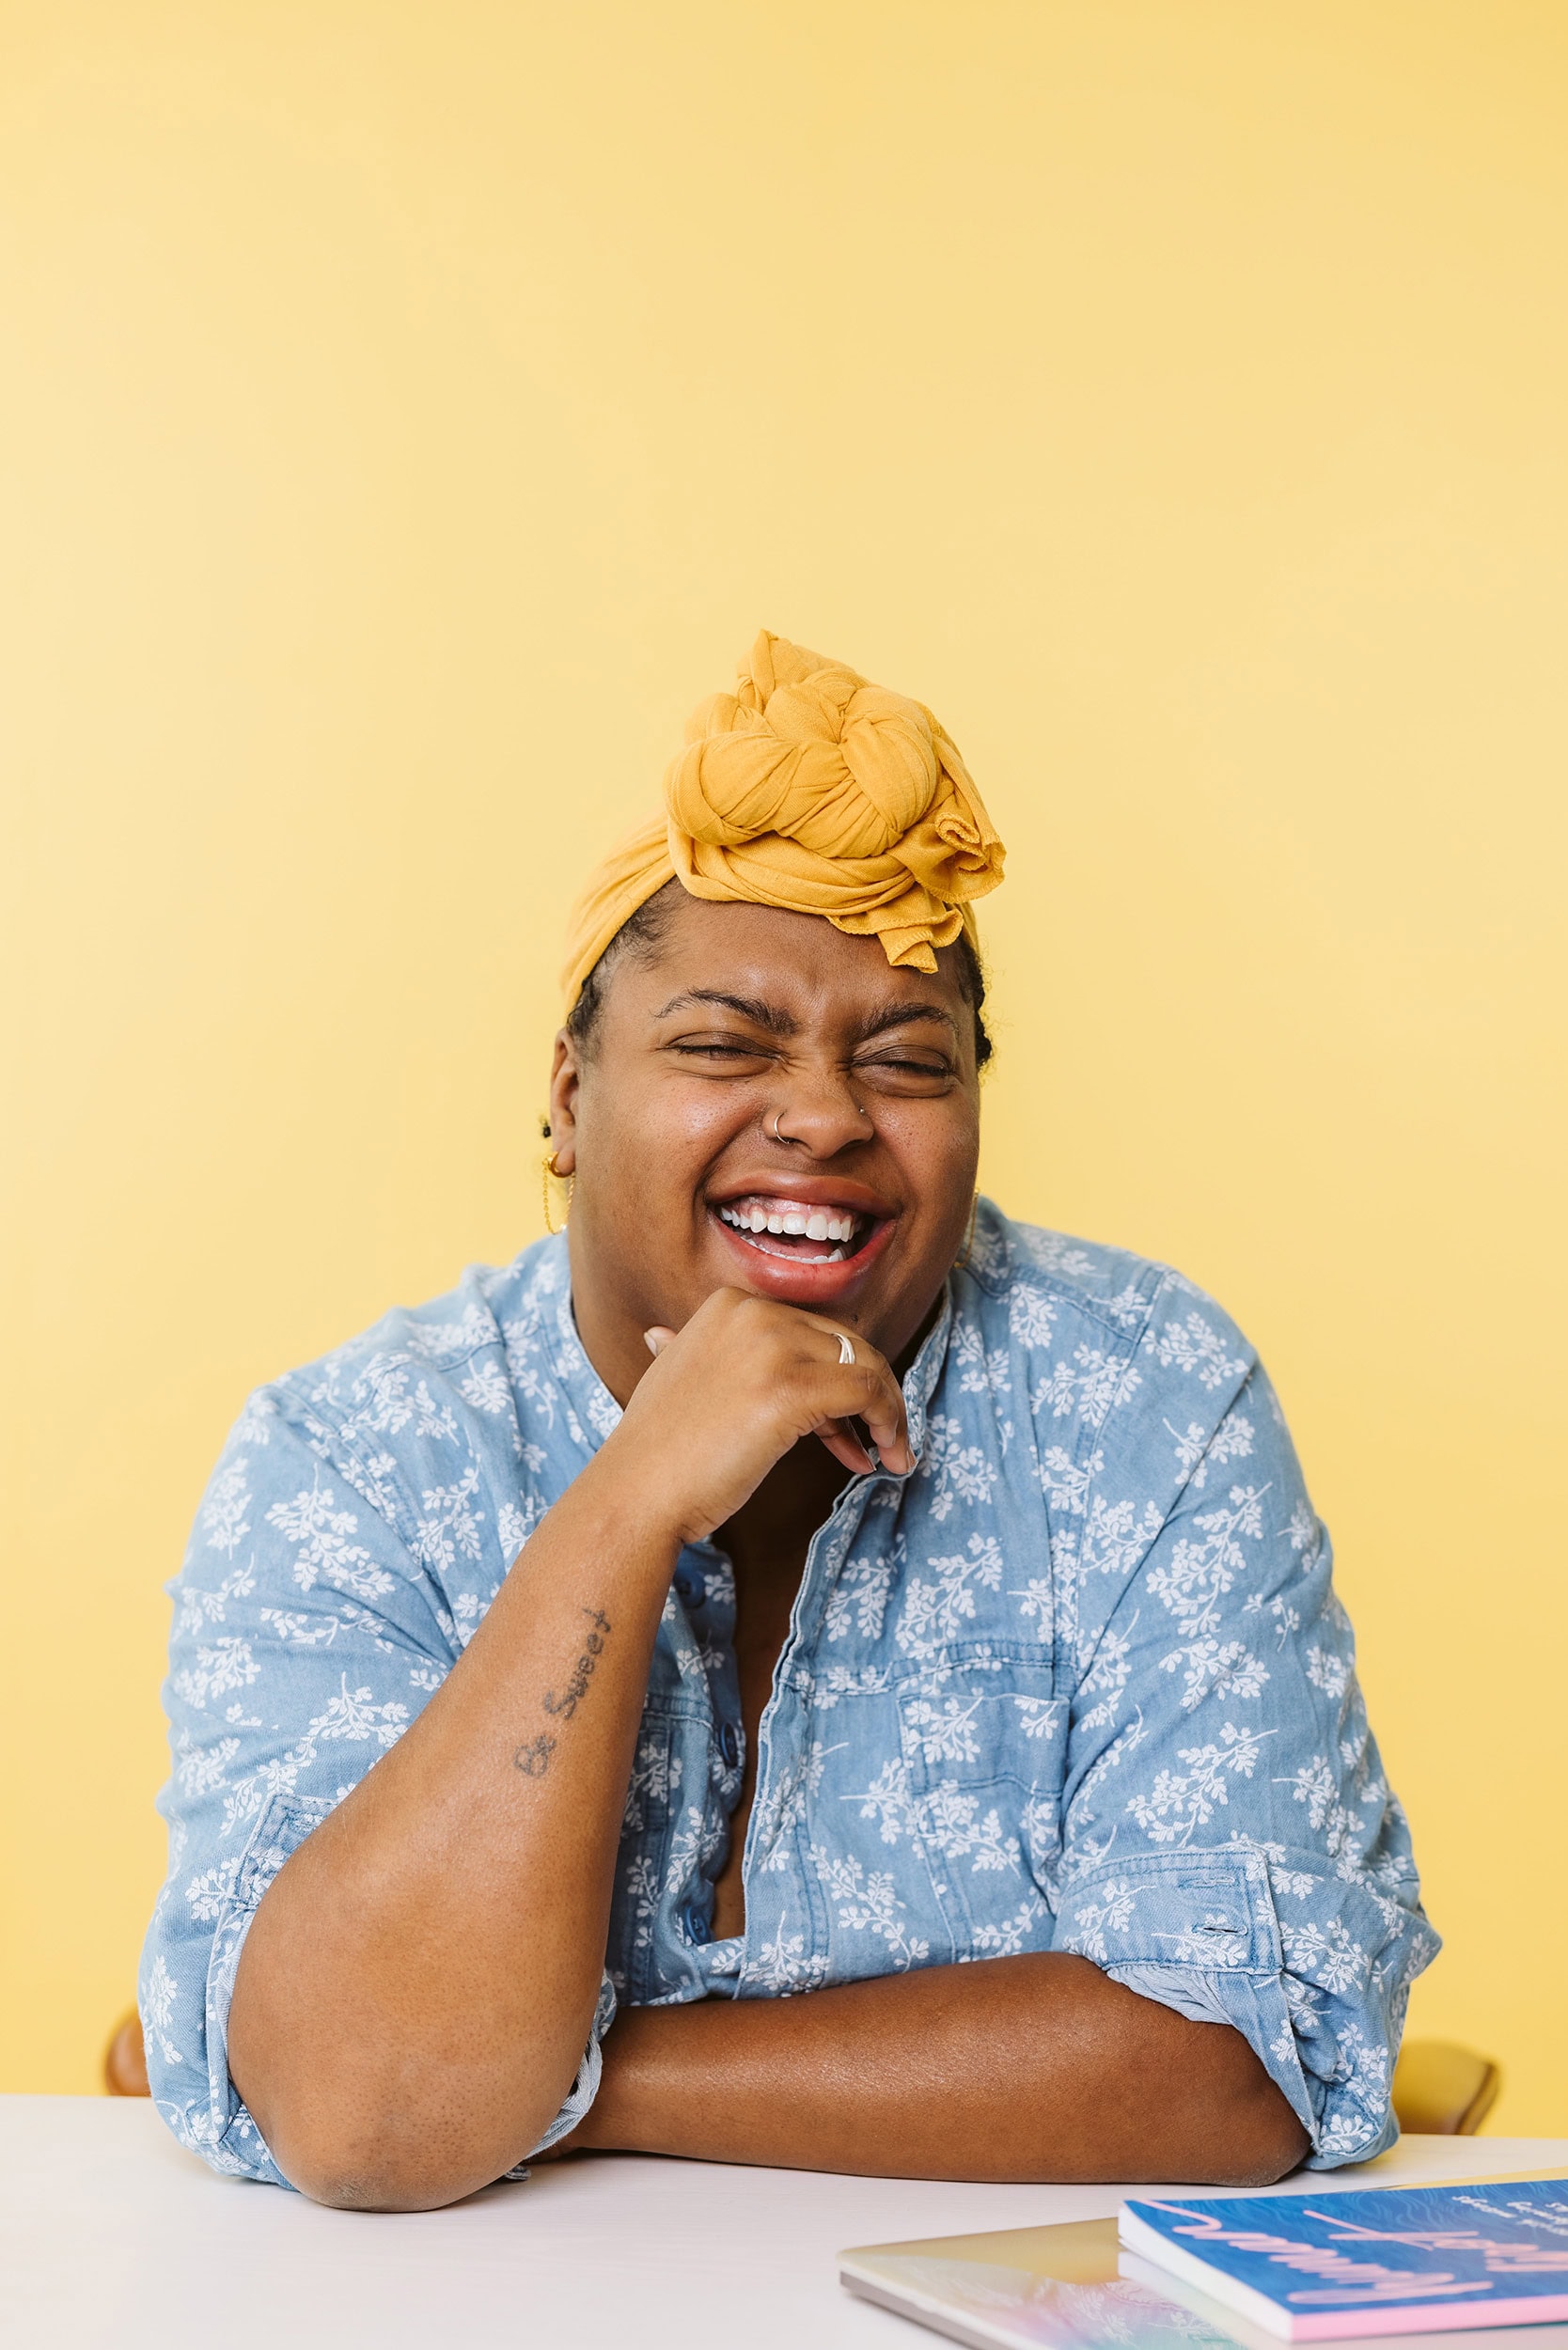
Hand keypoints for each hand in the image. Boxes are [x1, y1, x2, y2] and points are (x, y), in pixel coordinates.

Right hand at [600, 1287, 913, 1545]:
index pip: (814, 1331)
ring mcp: (773, 1347)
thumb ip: (684, 1349)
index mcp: (729, 1304)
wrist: (636, 1493)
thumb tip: (663, 1338)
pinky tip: (884, 1458)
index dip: (838, 1376)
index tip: (843, 1423)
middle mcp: (754, 1312)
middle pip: (847, 1345)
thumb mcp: (669, 1377)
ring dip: (889, 1413)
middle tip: (880, 1443)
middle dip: (871, 1396)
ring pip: (866, 1367)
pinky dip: (889, 1423)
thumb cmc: (656, 1451)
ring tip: (891, 1455)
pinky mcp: (792, 1388)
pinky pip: (867, 1393)